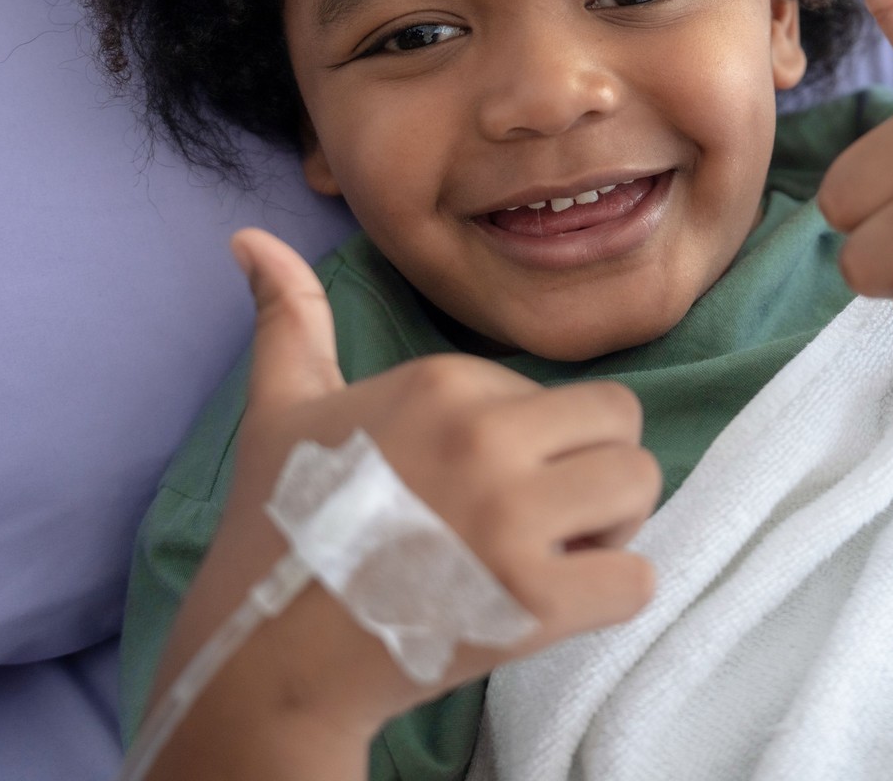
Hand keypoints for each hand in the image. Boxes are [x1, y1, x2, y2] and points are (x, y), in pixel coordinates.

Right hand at [150, 228, 659, 757]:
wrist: (268, 655)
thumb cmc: (282, 523)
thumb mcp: (282, 407)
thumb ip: (290, 316)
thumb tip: (251, 237)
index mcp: (443, 383)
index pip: (556, 389)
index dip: (533, 442)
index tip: (471, 485)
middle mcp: (484, 437)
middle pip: (621, 421)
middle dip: (591, 469)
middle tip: (534, 517)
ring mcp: (512, 521)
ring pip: (641, 485)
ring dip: (609, 526)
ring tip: (547, 553)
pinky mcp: (535, 602)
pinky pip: (637, 578)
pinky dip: (609, 595)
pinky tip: (549, 604)